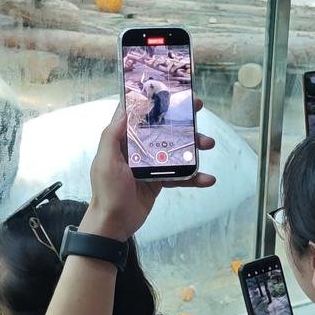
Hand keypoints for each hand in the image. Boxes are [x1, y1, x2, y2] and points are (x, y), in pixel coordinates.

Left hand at [81, 99, 215, 241]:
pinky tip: (208, 179)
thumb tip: (124, 108)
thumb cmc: (107, 192)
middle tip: (198, 108)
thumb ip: (112, 136)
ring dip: (193, 146)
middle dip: (181, 118)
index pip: (139, 114)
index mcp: (123, 141)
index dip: (153, 100)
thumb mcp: (106, 161)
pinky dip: (194, 177)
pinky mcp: (160, 181)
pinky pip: (180, 176)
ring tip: (209, 143)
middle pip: (162, 129)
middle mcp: (138, 149)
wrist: (114, 224)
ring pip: (175, 150)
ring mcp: (151, 165)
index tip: (171, 89)